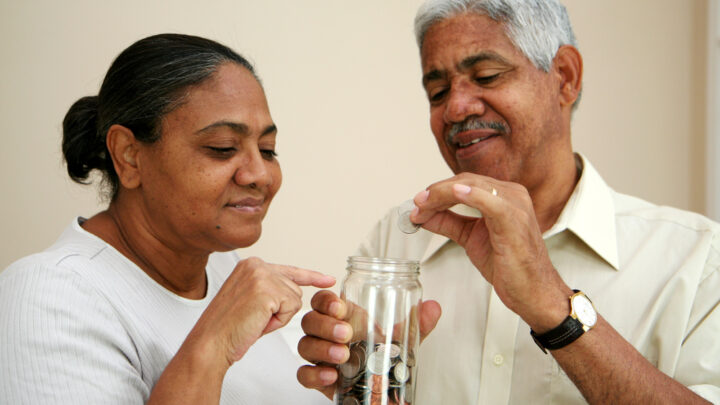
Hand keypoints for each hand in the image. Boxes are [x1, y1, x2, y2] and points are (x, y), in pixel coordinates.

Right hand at [186, 257, 335, 368]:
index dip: (311, 277)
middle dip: (281, 310)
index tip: (329, 279)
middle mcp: (256, 264)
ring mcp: (261, 275)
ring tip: (255, 320)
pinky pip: (291, 308)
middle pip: (295, 289)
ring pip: (295, 299)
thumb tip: (297, 291)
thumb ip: (270, 289)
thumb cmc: (229, 328)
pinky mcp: (267, 290)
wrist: (211, 342)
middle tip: (255, 318)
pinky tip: (258, 321)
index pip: (289, 270)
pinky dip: (278, 321)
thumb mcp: (250, 300)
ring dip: (279, 317)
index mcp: (250, 264)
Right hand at [296, 290, 440, 398]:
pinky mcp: (317, 377)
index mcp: (343, 316)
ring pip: (305, 345)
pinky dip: (314, 373)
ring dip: (322, 348)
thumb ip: (417, 324)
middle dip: (325, 325)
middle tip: (346, 334)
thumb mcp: (402, 339)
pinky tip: (331, 375)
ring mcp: (320, 354)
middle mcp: (326, 332)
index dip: (326, 301)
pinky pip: (303, 373)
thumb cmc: (382, 354)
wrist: (379, 385)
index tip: (340, 307)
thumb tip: (433, 307)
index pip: (324, 300)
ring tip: (342, 356)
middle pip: (310, 320)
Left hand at [410, 173, 571, 330]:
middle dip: (436, 192)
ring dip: (443, 194)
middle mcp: (511, 195)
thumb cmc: (511, 266)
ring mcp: (515, 205)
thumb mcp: (471, 238)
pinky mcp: (515, 220)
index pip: (465, 183)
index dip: (438, 191)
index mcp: (503, 196)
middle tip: (417, 204)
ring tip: (424, 205)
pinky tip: (454, 193)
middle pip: (466, 181)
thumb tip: (424, 215)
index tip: (418, 204)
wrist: (532, 291)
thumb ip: (449, 223)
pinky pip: (491, 202)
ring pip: (473, 187)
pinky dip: (472, 195)